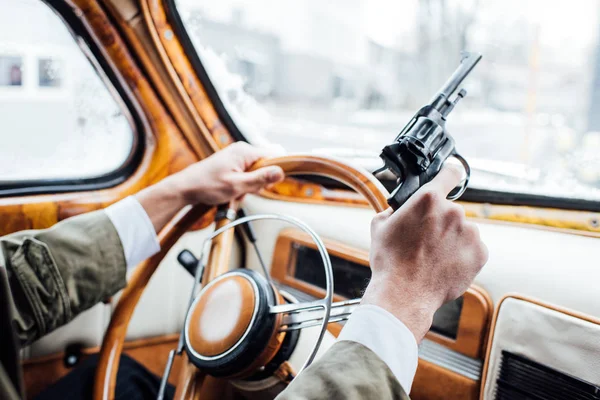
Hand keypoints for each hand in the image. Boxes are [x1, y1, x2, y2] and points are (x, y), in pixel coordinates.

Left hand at [168, 142, 283, 204]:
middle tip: (245, 191)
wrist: (186, 188)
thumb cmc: (206, 185)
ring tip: (235, 193)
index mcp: (245, 151)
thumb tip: (281, 172)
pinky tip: (231, 193)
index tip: (266, 185)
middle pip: (265, 166)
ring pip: (256, 174)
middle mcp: (242, 151)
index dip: (274, 172)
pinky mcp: (233, 165)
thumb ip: (260, 179)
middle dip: (259, 183)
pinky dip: (242, 187)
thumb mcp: (237, 185)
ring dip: (249, 187)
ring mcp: (237, 158)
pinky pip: (247, 177)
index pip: (274, 156)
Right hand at [362, 165, 487, 341]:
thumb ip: (394, 209)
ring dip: (451, 239)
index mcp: (429, 199)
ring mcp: (470, 233)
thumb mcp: (380, 226)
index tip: (450, 176)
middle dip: (439, 221)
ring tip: (432, 257)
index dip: (449, 174)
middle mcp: (453, 211)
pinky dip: (461, 255)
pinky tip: (443, 265)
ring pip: (461, 230)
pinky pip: (471, 248)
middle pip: (450, 209)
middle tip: (424, 240)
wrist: (404, 294)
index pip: (450, 172)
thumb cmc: (390, 261)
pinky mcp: (480, 253)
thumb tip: (398, 209)